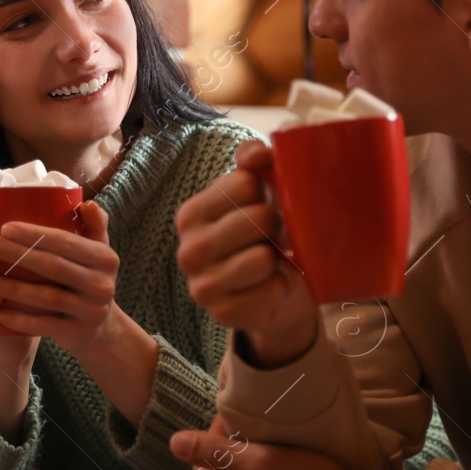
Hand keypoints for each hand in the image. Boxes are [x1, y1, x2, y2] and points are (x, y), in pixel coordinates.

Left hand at [0, 200, 124, 354]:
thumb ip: (94, 225)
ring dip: (13, 288)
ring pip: (47, 297)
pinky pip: (47, 325)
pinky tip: (1, 313)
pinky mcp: (79, 333)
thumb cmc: (89, 280)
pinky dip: (23, 320)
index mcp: (105, 258)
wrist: (101, 329)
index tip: (4, 227)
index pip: (65, 242)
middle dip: (17, 254)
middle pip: (53, 266)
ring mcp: (92, 311)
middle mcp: (102, 284)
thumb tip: (86, 204)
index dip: (34, 234)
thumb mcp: (98, 252)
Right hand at [174, 141, 318, 365]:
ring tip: (271, 262)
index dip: (269, 192)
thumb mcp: (259, 195)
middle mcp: (188, 250)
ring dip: (278, 259)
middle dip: (278, 225)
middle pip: (258, 218)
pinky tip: (270, 287)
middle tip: (276, 236)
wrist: (276, 295)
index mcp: (191, 214)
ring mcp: (202, 286)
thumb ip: (255, 162)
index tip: (266, 206)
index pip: (245, 183)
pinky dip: (281, 287)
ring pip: (264, 257)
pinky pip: (272, 289)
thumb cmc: (264, 238)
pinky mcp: (223, 314)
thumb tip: (256, 155)